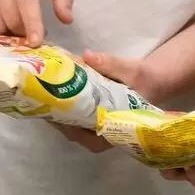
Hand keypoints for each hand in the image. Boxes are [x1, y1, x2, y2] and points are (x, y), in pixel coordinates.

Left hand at [50, 51, 169, 152]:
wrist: (154, 79)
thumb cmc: (145, 80)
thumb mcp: (132, 70)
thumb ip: (110, 65)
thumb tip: (87, 56)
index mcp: (115, 131)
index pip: (86, 138)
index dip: (67, 128)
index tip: (52, 113)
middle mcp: (104, 133)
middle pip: (73, 131)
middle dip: (56, 117)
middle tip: (41, 99)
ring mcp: (96, 126)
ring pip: (71, 124)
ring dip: (57, 111)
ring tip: (41, 94)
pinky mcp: (92, 116)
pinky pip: (75, 115)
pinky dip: (63, 104)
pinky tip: (52, 90)